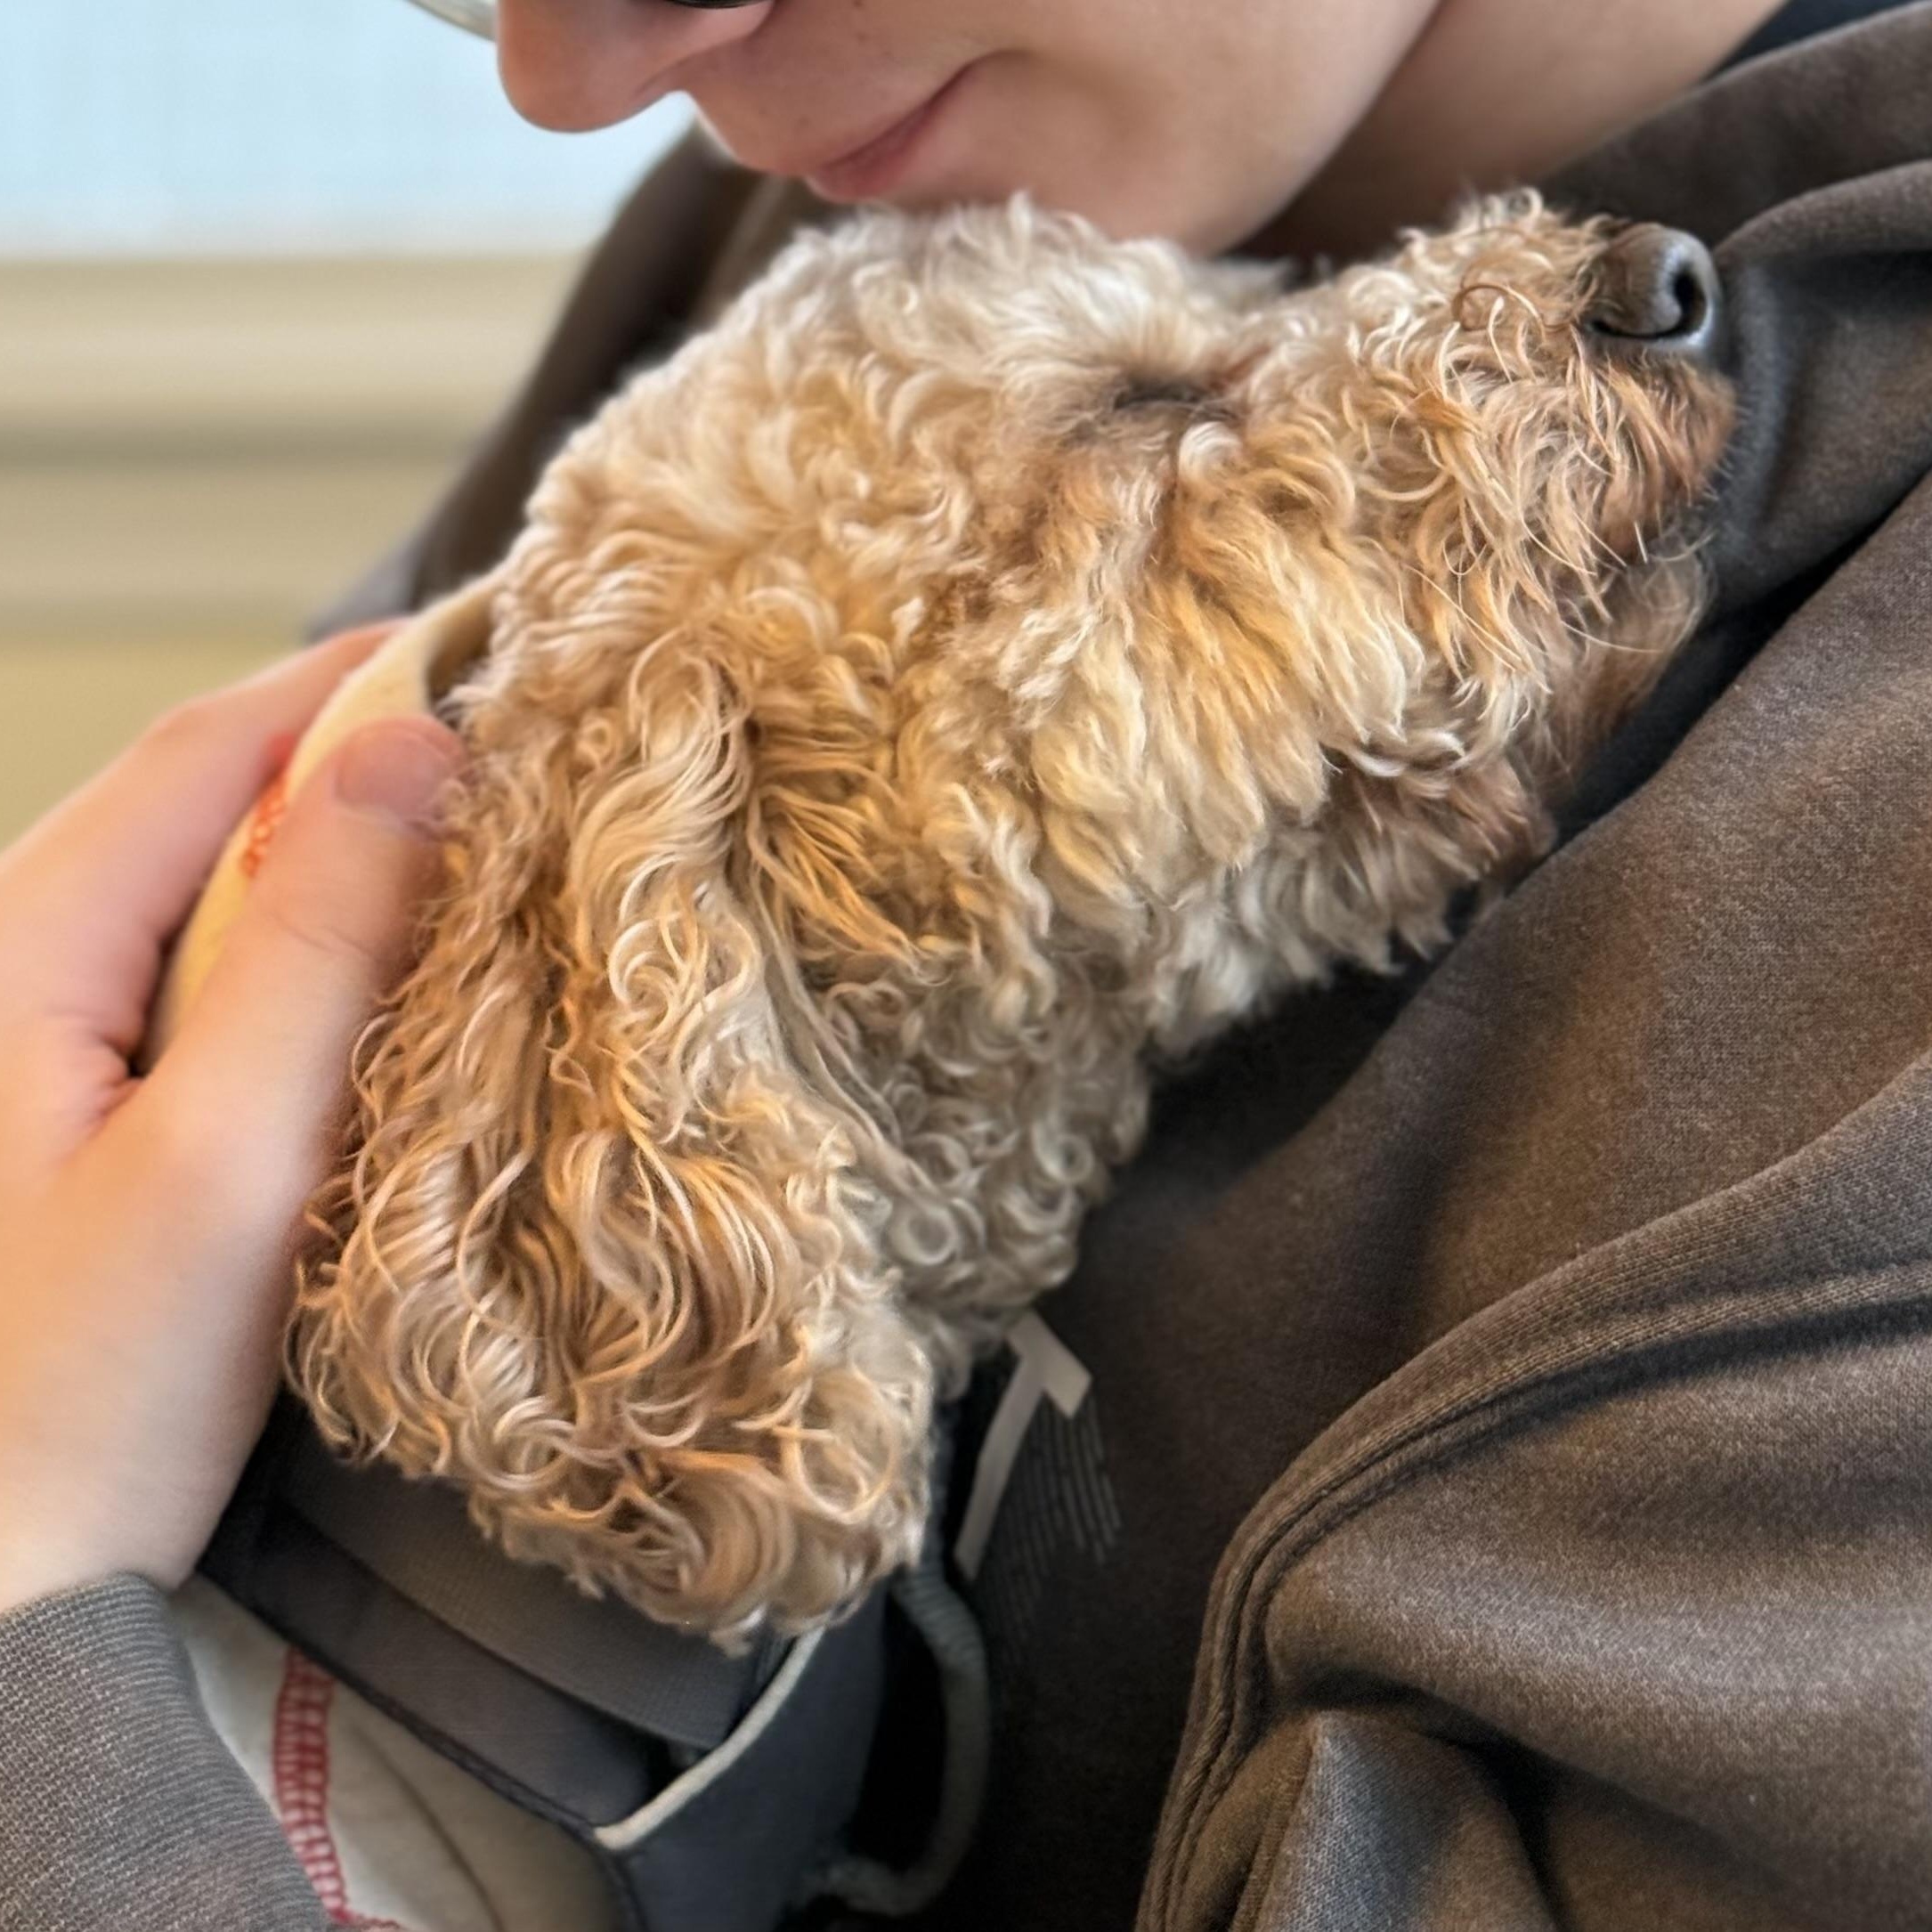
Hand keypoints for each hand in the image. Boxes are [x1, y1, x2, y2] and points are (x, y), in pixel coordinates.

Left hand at [0, 631, 463, 1612]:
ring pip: (218, 880)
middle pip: (213, 794)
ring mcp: (52, 1034)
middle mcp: (21, 958)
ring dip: (347, 839)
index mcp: (24, 942)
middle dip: (363, 741)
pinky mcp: (93, 1103)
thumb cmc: (80, 1402)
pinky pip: (214, 968)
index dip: (362, 673)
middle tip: (519, 725)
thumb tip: (415, 751)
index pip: (217, 743)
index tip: (501, 633)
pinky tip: (395, 960)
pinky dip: (317, 935)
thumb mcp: (221, 1164)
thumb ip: (313, 951)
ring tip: (481, 821)